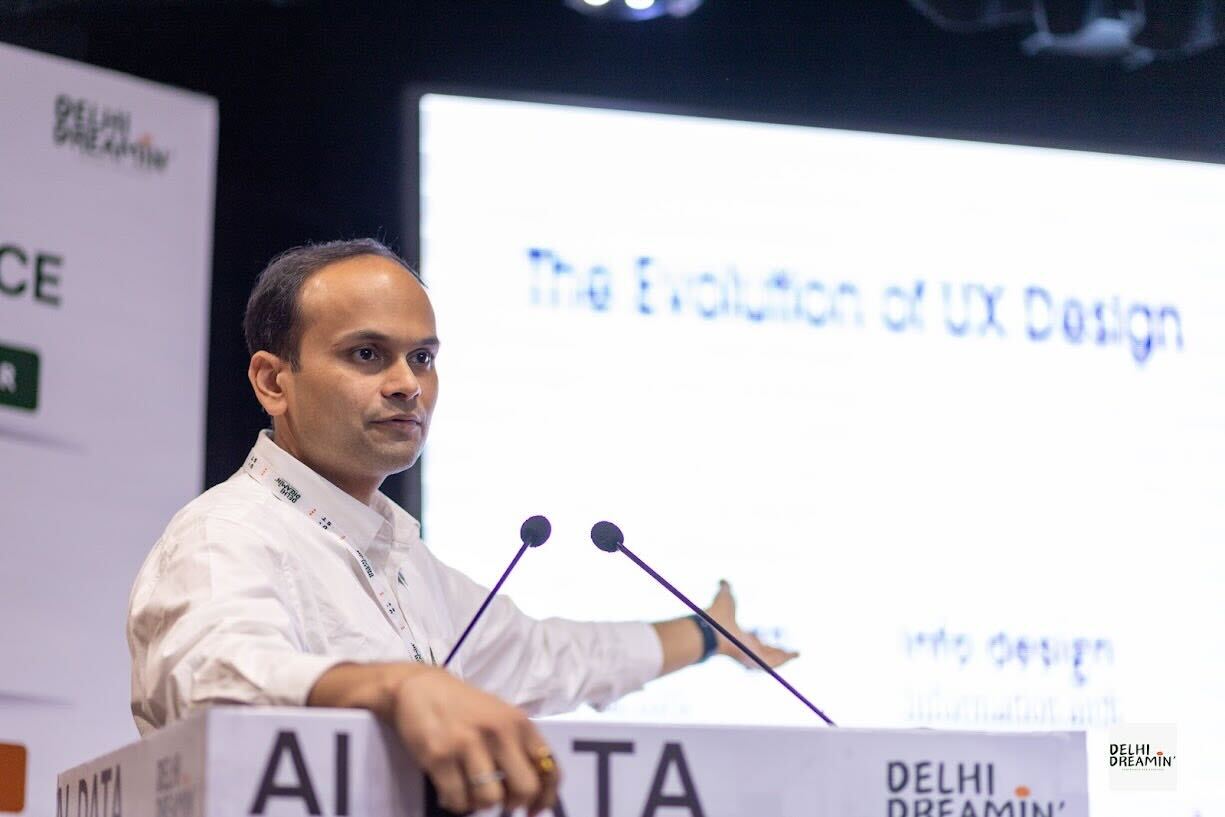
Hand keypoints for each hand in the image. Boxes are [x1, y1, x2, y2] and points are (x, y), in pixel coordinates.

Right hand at [308, 663, 558, 815]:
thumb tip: (533, 794)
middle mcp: (499, 732)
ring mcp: (468, 744)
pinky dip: (455, 803)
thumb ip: (518, 748)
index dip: (545, 797)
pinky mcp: (439, 756)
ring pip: (490, 800)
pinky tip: (450, 789)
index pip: (549, 768)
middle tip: (499, 799)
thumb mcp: (500, 717)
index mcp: (519, 723)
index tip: (533, 809)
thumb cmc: (464, 707)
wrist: (419, 687)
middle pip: (525, 789)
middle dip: (513, 803)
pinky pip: (458, 801)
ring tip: (468, 789)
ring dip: (479, 803)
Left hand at [705, 580, 798, 668]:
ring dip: (784, 656)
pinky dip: (785, 659)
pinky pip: (774, 663)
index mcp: (737, 636)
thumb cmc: (717, 614)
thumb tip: (722, 580)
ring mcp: (750, 656)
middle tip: (789, 649)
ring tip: (796, 654)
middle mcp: (744, 648)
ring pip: (771, 659)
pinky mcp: (756, 661)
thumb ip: (724, 589)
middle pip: (764, 651)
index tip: (773, 632)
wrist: (713, 627)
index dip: (762, 636)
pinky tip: (795, 654)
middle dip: (776, 650)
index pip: (752, 639)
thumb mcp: (724, 597)